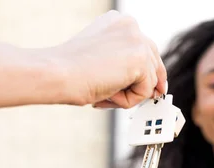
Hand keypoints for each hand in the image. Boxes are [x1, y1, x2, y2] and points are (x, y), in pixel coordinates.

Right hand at [52, 10, 166, 107]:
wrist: (57, 73)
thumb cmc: (71, 71)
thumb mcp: (103, 59)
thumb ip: (125, 63)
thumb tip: (151, 85)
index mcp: (119, 22)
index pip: (146, 48)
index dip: (149, 70)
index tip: (155, 87)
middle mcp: (131, 25)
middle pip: (154, 63)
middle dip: (146, 84)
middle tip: (139, 97)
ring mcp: (137, 40)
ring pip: (149, 81)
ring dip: (128, 94)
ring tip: (104, 92)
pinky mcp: (140, 59)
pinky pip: (146, 91)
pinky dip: (128, 100)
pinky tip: (108, 92)